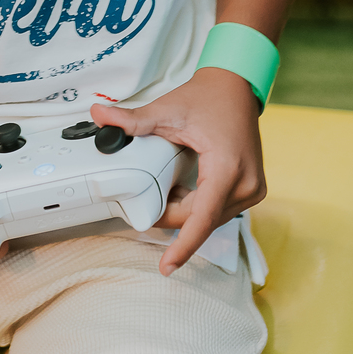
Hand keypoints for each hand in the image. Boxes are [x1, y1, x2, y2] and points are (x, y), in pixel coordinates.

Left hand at [91, 67, 263, 275]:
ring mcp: (253, 189)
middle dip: (172, 216)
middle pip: (201, 219)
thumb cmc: (208, 97)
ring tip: (167, 190)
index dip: (183, 246)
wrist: (236, 86)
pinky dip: (200, 206)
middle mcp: (246, 184)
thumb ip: (132, 120)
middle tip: (146, 207)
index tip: (167, 266)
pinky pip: (220, 209)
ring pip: (211, 218)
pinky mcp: (252, 189)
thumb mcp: (167, 110)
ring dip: (187, 212)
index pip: (202, 219)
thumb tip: (99, 117)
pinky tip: (184, 192)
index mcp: (227, 168)